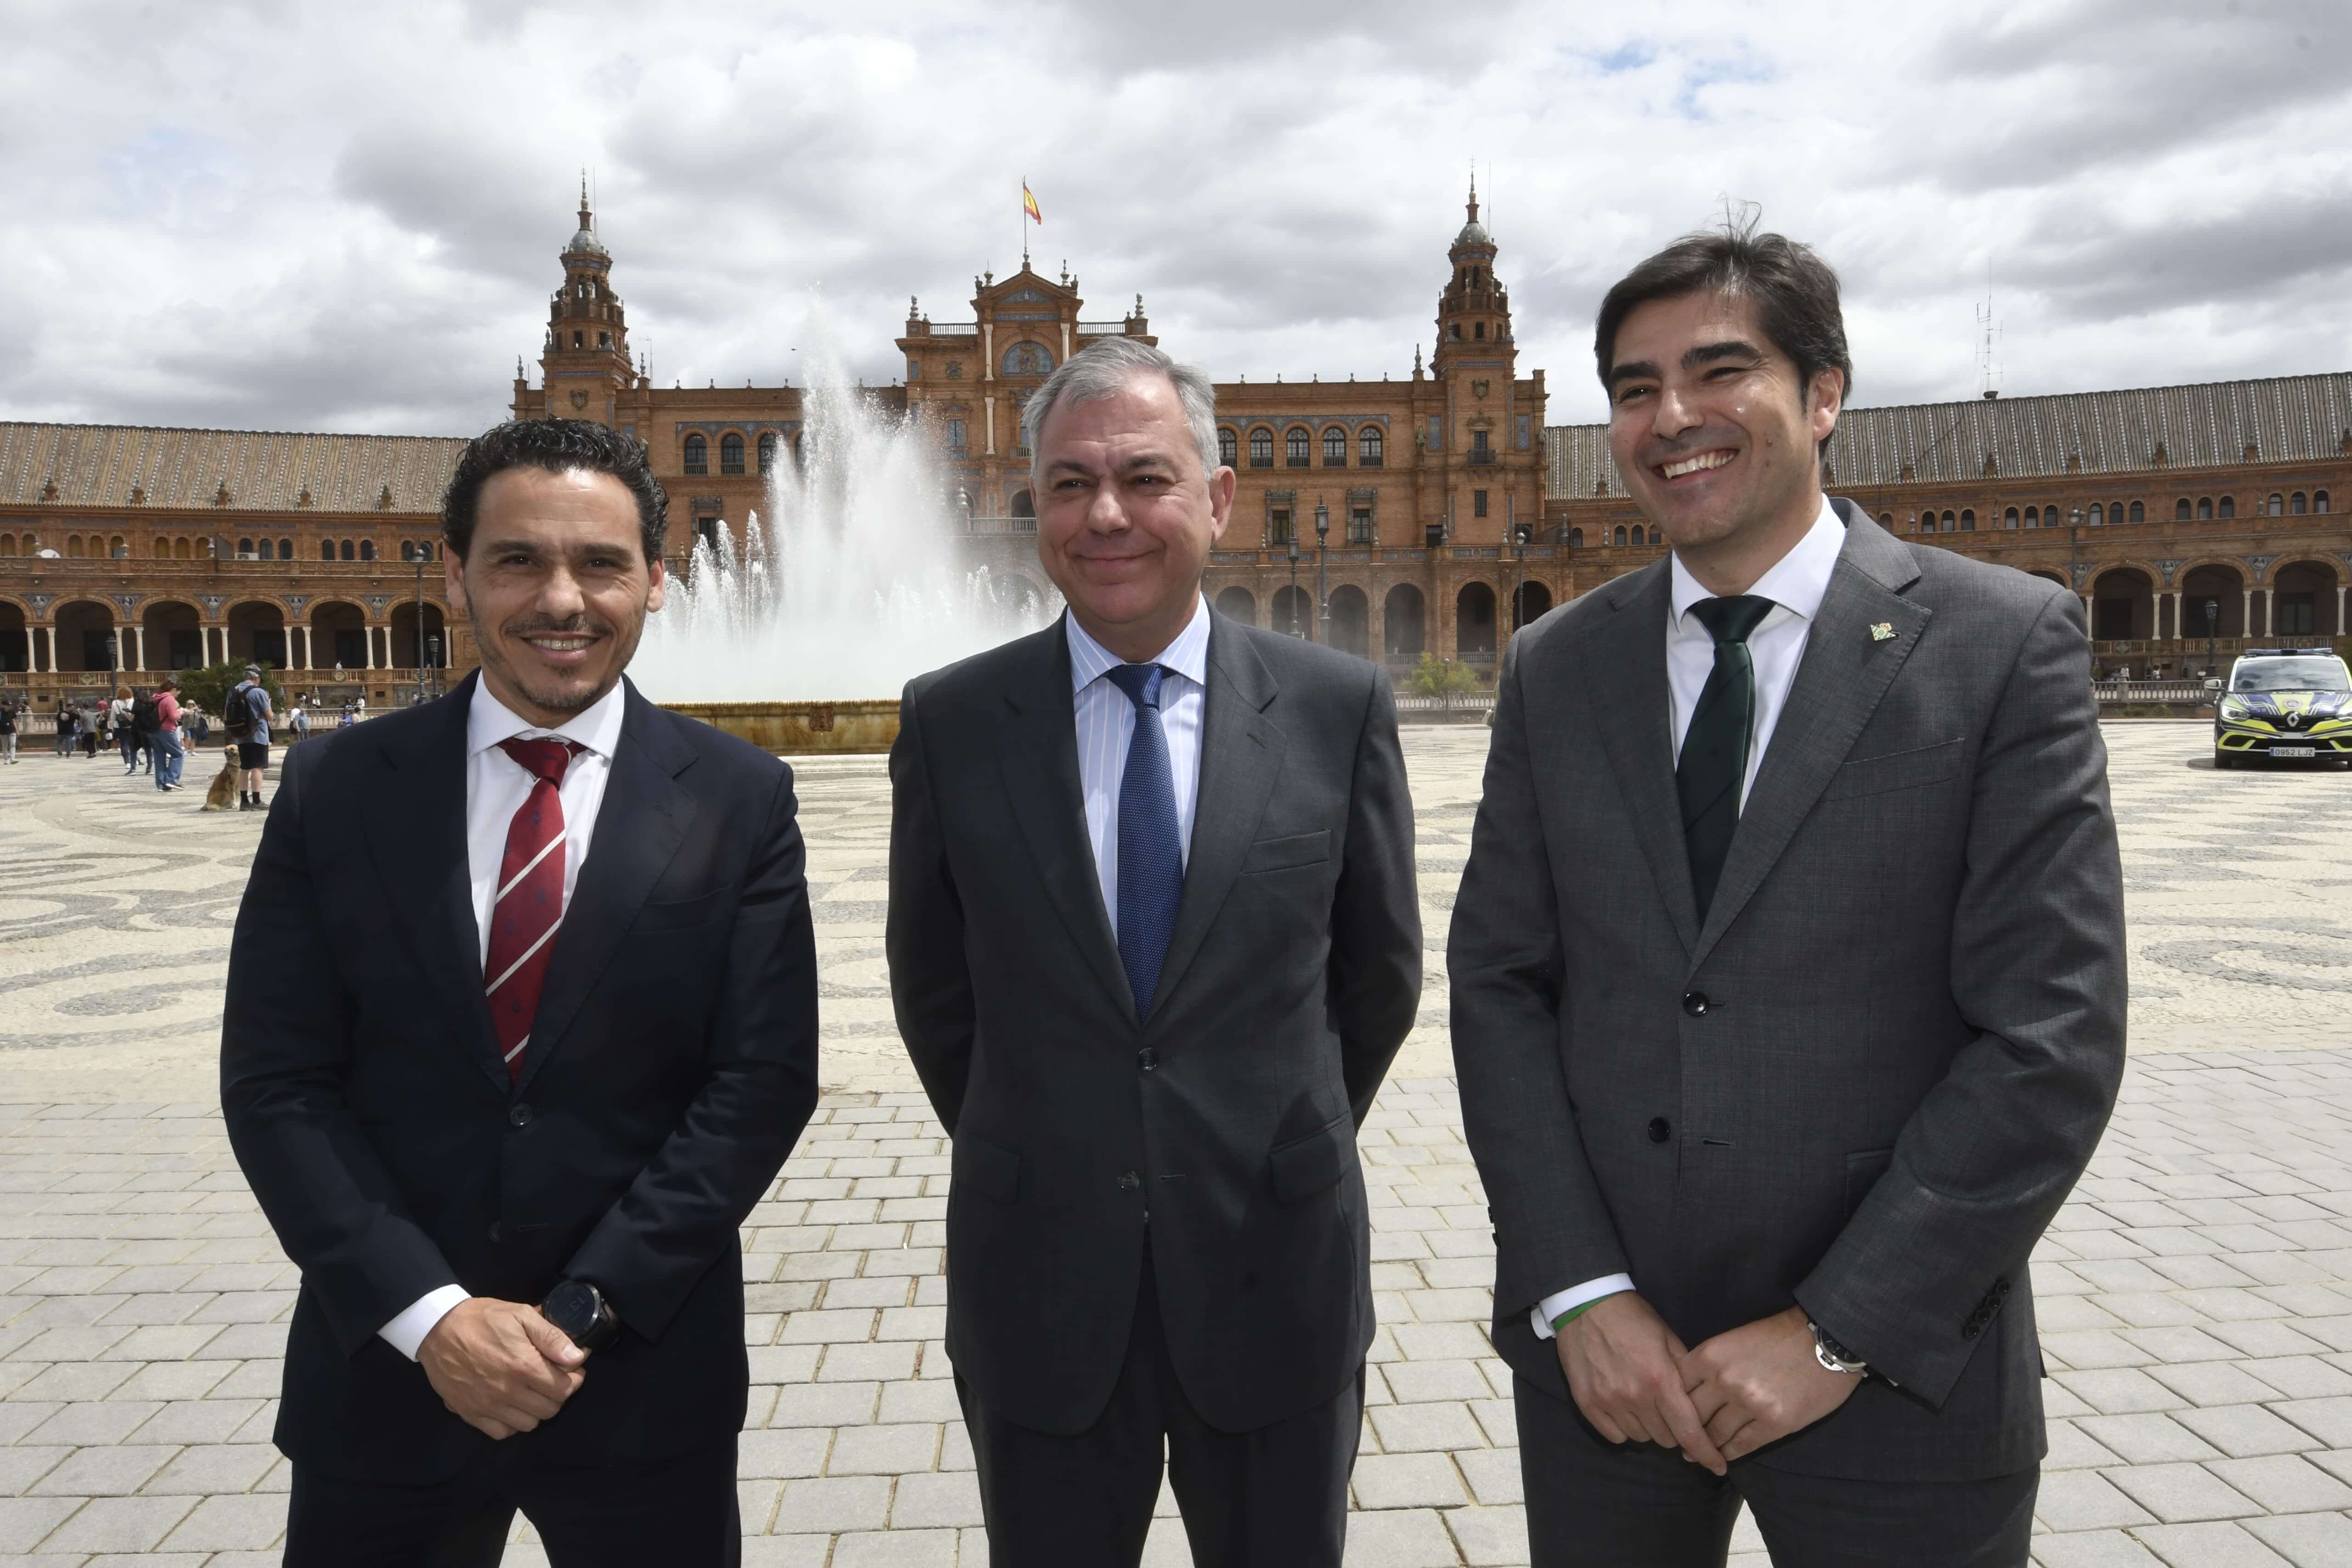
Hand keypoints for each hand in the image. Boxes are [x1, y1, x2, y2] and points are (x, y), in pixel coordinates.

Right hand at [416, 1297, 587, 1439]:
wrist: (437, 1329)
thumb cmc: (482, 1319)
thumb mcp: (521, 1315)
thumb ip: (552, 1337)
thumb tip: (577, 1357)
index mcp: (523, 1366)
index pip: (564, 1389)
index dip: (574, 1380)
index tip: (572, 1370)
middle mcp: (507, 1392)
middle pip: (549, 1409)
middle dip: (558, 1394)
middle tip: (553, 1379)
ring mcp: (488, 1406)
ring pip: (529, 1425)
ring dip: (536, 1410)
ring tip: (532, 1391)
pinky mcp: (470, 1414)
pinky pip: (501, 1433)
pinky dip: (511, 1424)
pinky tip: (511, 1405)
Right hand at [1555, 1292, 1728, 1474]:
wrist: (1587, 1304)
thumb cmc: (1634, 1319)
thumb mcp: (1669, 1339)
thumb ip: (1687, 1375)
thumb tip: (1703, 1407)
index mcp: (1660, 1380)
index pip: (1689, 1432)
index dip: (1706, 1453)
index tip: (1718, 1466)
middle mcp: (1634, 1397)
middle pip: (1666, 1439)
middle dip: (1674, 1429)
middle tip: (1669, 1409)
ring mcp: (1608, 1402)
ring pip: (1640, 1438)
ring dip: (1649, 1427)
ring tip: (1645, 1402)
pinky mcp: (1587, 1403)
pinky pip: (1614, 1435)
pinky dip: (1624, 1428)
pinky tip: (1625, 1407)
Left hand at [1678, 1306, 1862, 1462]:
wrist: (1825, 1340)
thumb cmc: (1779, 1336)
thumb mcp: (1733, 1340)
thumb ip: (1709, 1363)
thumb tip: (1690, 1391)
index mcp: (1710, 1355)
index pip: (1675, 1388)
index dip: (1669, 1404)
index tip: (1669, 1416)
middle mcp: (1724, 1380)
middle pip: (1690, 1414)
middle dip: (1683, 1430)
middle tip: (1678, 1442)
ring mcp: (1749, 1404)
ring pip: (1714, 1434)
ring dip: (1705, 1447)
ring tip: (1697, 1455)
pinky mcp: (1774, 1423)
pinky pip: (1741, 1445)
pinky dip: (1729, 1453)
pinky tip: (1724, 1457)